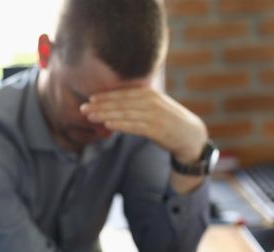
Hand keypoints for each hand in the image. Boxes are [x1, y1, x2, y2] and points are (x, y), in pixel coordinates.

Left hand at [80, 88, 207, 163]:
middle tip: (83, 108)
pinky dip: (120, 124)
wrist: (191, 136)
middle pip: (121, 102)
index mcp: (150, 94)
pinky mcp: (158, 129)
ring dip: (106, 114)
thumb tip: (114, 105)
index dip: (105, 96)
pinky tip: (107, 124)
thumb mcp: (154, 107)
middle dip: (101, 105)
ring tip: (90, 116)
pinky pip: (135, 126)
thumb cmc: (168, 122)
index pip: (123, 93)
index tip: (89, 99)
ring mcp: (155, 115)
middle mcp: (152, 101)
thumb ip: (137, 104)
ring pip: (125, 113)